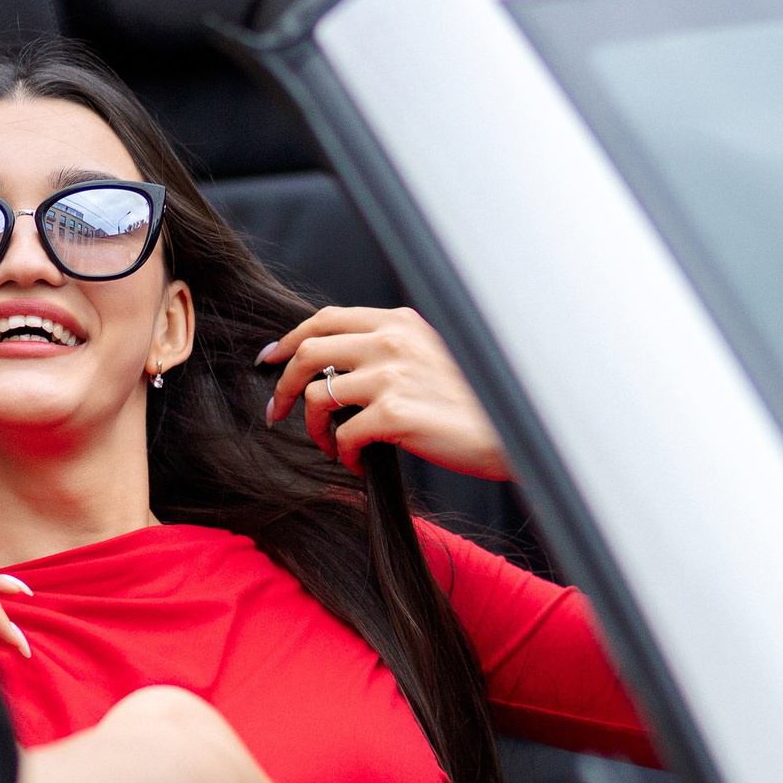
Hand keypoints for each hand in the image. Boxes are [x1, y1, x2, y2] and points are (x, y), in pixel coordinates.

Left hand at [259, 306, 508, 479]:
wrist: (510, 433)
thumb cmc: (471, 403)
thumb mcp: (431, 357)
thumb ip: (390, 351)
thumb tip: (336, 366)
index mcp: (400, 322)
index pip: (326, 319)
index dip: (290, 339)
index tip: (271, 360)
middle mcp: (393, 341)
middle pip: (308, 350)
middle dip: (282, 383)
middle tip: (275, 410)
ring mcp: (392, 375)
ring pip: (317, 396)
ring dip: (312, 428)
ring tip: (328, 446)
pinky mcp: (395, 413)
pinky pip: (343, 434)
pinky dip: (343, 454)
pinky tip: (358, 463)